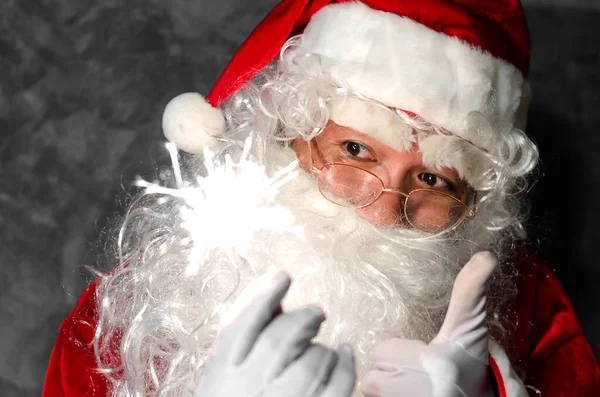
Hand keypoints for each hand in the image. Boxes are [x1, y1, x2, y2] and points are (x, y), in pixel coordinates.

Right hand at [194, 269, 356, 396]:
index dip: (263, 294)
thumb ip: (243, 337)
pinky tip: (346, 353)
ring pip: (314, 360)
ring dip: (323, 347)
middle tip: (317, 313)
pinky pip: (338, 384)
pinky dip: (346, 364)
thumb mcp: (223, 376)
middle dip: (303, 318)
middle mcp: (251, 389)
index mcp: (223, 376)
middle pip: (281, 339)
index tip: (281, 276)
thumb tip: (273, 294)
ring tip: (323, 347)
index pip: (240, 325)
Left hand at [361, 252, 497, 396]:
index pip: (382, 353)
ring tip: (410, 390)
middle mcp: (425, 391)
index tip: (422, 359)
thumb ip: (469, 293)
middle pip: (373, 376)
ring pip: (372, 391)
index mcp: (436, 364)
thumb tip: (486, 256)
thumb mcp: (467, 328)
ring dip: (385, 391)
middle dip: (390, 375)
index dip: (398, 354)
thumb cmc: (467, 364)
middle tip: (415, 378)